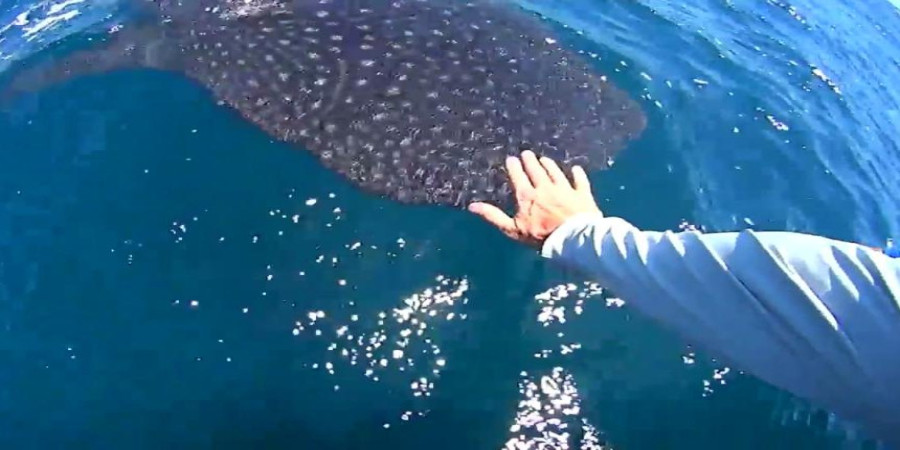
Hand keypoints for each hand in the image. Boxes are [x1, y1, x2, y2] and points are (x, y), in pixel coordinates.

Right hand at [468, 150, 601, 247]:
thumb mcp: (513, 229)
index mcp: (527, 195)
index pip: (518, 176)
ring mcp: (564, 189)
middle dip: (530, 161)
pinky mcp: (581, 194)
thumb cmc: (540, 236)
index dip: (514, 166)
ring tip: (545, 159)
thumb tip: (473, 206)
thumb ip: (494, 216)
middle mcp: (545, 187)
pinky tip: (576, 169)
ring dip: (549, 165)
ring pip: (555, 172)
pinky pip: (579, 181)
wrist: (572, 239)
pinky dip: (577, 174)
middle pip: (536, 170)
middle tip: (527, 153)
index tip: (512, 159)